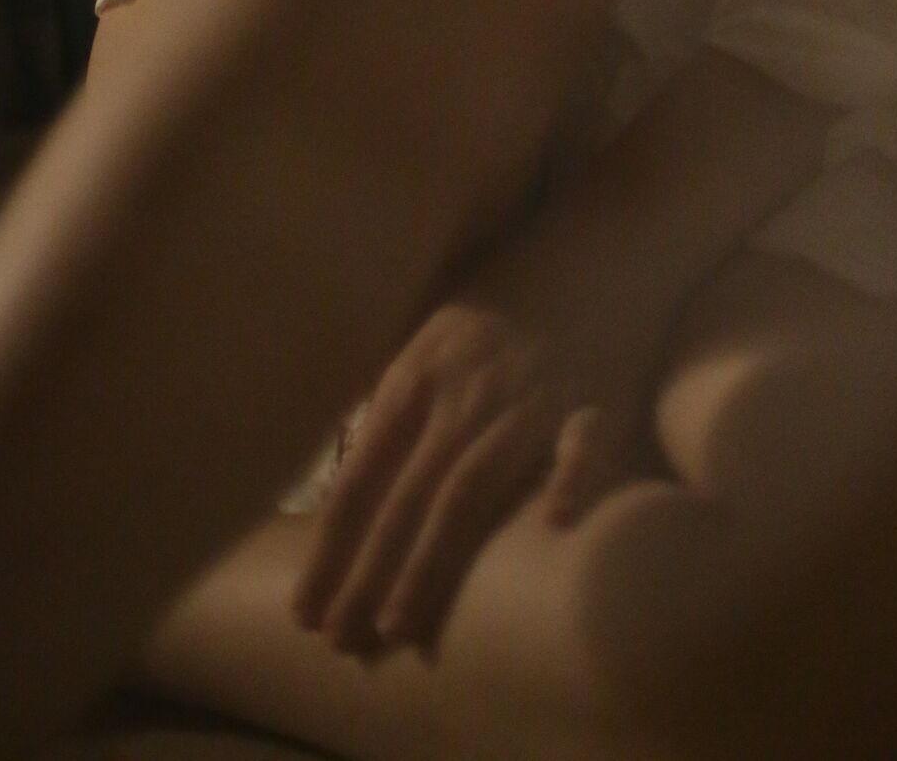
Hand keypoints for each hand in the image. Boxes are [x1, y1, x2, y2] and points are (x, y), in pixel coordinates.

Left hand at [289, 270, 656, 662]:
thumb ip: (387, 405)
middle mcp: (465, 392)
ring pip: (472, 485)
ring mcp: (528, 398)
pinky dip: (570, 477)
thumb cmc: (499, 314)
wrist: (586, 256)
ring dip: (434, 557)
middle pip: (408, 493)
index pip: (362, 475)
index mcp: (418, 377)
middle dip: (369, 571)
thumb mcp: (427, 342)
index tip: (304, 611)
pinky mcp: (593, 401)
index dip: (332, 545)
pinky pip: (582, 442)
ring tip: (398, 623)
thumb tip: (336, 482)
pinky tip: (554, 523)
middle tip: (340, 641)